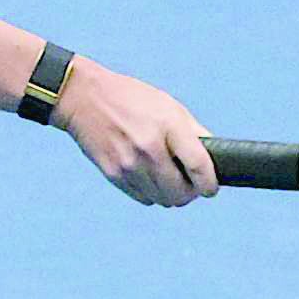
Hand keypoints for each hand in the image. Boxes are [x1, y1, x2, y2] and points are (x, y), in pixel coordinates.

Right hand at [54, 58, 215, 206]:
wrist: (84, 99)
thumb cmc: (131, 98)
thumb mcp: (167, 105)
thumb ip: (192, 132)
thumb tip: (214, 157)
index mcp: (168, 126)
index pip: (198, 166)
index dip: (209, 184)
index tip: (211, 188)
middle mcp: (149, 149)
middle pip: (181, 192)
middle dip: (190, 193)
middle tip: (190, 184)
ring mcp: (129, 165)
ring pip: (163, 200)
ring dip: (171, 195)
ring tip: (168, 180)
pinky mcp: (114, 175)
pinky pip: (143, 198)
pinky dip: (151, 193)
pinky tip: (148, 177)